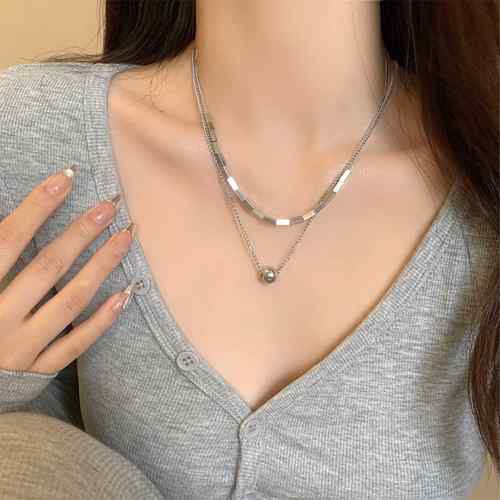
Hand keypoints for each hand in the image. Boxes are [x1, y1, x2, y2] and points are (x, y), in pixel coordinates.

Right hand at [0, 166, 134, 374]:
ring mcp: (21, 347)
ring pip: (70, 302)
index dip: (36, 207)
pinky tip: (126, 294)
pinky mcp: (37, 370)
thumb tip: (13, 222)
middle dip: (80, 233)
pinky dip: (102, 320)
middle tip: (109, 205)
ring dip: (101, 266)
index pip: (8, 240)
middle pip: (47, 267)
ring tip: (126, 237)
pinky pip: (76, 345)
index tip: (65, 178)